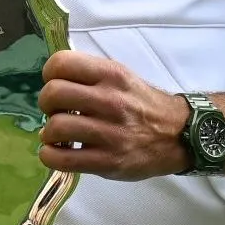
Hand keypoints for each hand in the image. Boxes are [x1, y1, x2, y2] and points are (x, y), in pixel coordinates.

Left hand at [35, 51, 192, 179]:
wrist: (178, 135)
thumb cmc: (142, 104)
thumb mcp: (121, 77)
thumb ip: (89, 75)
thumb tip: (52, 79)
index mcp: (111, 75)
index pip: (60, 63)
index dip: (49, 74)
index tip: (55, 84)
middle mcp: (110, 100)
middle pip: (52, 94)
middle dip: (46, 104)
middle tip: (56, 112)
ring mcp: (109, 133)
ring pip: (55, 127)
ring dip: (49, 133)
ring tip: (59, 136)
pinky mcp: (107, 161)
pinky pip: (61, 159)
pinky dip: (50, 155)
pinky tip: (58, 152)